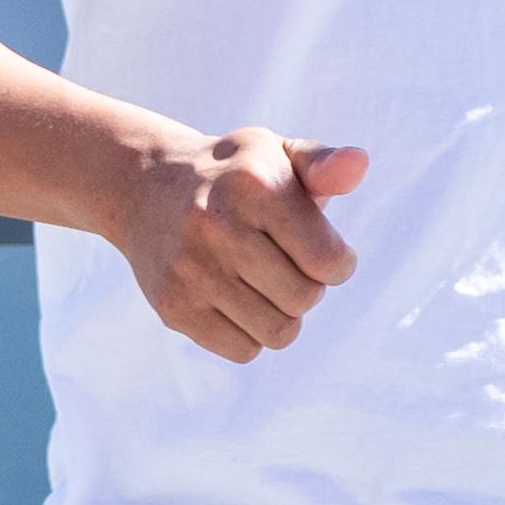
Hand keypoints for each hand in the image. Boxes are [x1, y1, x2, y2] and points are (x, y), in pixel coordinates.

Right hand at [120, 129, 368, 361]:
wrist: (145, 188)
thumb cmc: (232, 175)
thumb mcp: (276, 153)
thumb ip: (324, 165)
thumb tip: (359, 164)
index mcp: (253, 183)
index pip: (326, 259)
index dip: (338, 264)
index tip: (324, 253)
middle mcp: (217, 225)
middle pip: (304, 298)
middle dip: (309, 287)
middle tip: (288, 265)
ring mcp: (190, 269)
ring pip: (278, 332)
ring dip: (283, 314)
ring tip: (265, 284)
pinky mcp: (172, 307)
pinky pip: (243, 350)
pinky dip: (251, 333)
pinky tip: (237, 300)